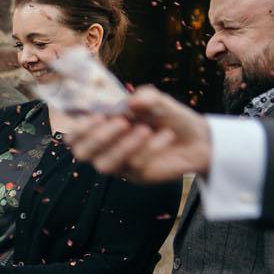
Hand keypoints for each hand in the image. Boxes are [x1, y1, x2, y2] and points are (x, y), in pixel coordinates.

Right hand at [64, 87, 210, 183]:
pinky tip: (166, 136)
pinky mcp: (139, 176)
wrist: (198, 138)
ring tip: (145, 130)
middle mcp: (105, 149)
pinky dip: (150, 148)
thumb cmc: (169, 117)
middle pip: (82, 153)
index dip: (79, 128)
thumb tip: (131, 102)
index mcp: (102, 128)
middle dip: (98, 137)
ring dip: (122, 146)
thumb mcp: (158, 100)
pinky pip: (135, 165)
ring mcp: (121, 165)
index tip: (99, 115)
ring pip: (104, 165)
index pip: (74, 135)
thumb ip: (145, 97)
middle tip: (122, 122)